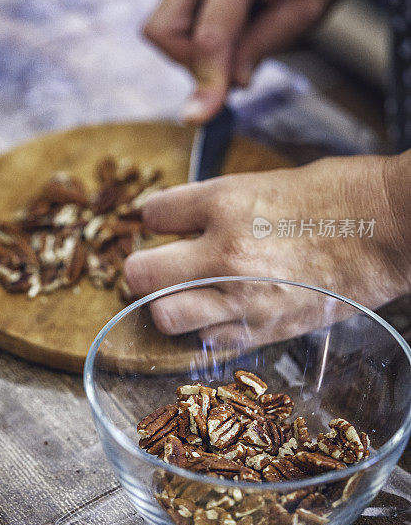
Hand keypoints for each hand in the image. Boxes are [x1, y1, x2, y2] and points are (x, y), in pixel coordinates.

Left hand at [123, 154, 410, 341]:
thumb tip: (184, 221)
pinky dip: (206, 331)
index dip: (154, 218)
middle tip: (155, 267)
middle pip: (140, 273)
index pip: (152, 213)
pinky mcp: (265, 329)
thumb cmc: (337, 195)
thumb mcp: (264, 182)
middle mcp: (223, 252)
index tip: (163, 223)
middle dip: (140, 269)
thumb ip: (216, 205)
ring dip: (167, 305)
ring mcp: (241, 297)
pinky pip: (208, 342)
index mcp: (223, 202)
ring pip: (165, 316)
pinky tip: (218, 316)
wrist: (390, 227)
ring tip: (183, 296)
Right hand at [144, 0, 363, 122]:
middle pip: (163, 32)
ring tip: (233, 51)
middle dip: (189, 64)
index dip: (205, 82)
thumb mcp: (309, 8)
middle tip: (232, 70)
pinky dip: (191, 42)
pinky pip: (173, 21)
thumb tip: (232, 84)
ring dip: (188, 55)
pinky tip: (227, 37)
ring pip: (160, 29)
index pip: (208, 38)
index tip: (200, 118)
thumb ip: (263, 45)